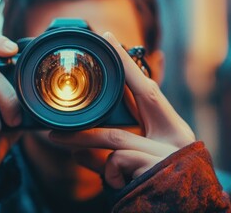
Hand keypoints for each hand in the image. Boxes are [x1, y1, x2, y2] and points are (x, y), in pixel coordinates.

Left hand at [49, 32, 194, 188]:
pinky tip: (120, 185)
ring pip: (116, 136)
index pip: (148, 91)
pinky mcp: (159, 170)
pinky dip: (109, 174)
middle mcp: (176, 136)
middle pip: (142, 95)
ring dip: (81, 137)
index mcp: (171, 131)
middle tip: (102, 43)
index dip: (130, 64)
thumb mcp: (133, 170)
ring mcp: (170, 152)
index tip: (111, 39)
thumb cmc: (161, 191)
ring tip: (55, 138)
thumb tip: (76, 151)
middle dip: (121, 68)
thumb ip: (109, 156)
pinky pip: (119, 163)